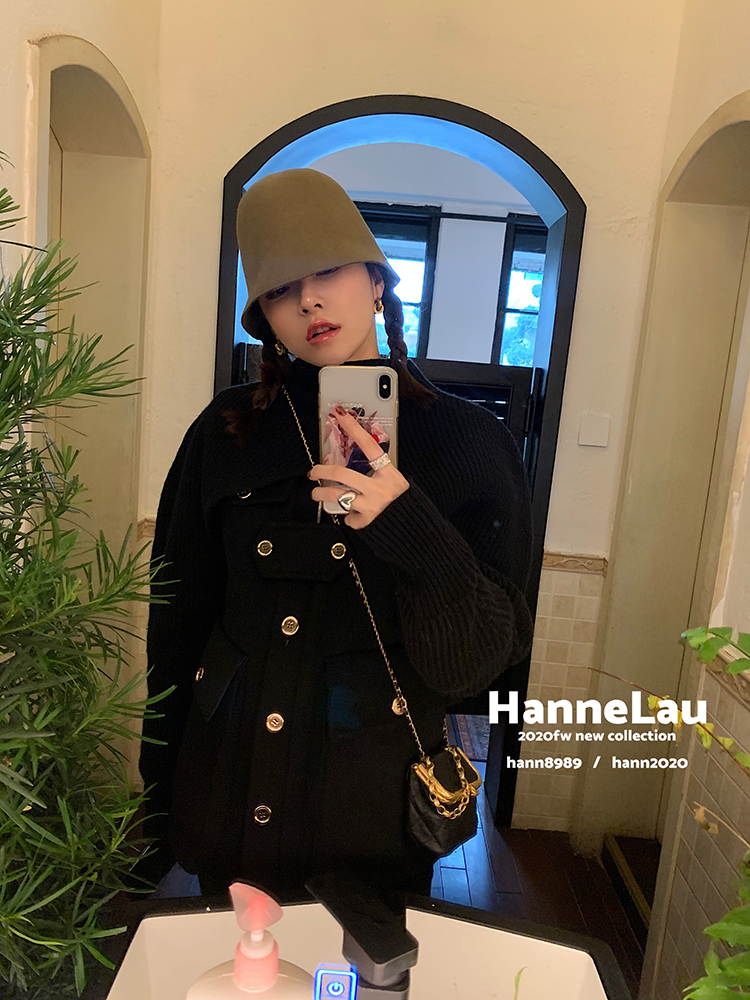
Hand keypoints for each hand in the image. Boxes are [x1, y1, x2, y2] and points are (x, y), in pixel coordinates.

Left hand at [308, 407, 408, 527]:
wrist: (412, 528)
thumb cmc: (403, 503)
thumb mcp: (394, 482)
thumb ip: (376, 473)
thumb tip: (354, 466)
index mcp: (389, 474)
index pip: (369, 446)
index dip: (354, 429)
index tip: (340, 415)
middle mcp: (379, 488)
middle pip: (342, 473)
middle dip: (321, 471)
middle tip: (313, 472)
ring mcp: (372, 505)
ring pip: (337, 496)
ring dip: (321, 494)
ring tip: (315, 494)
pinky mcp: (366, 521)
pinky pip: (348, 517)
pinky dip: (348, 516)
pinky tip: (353, 515)